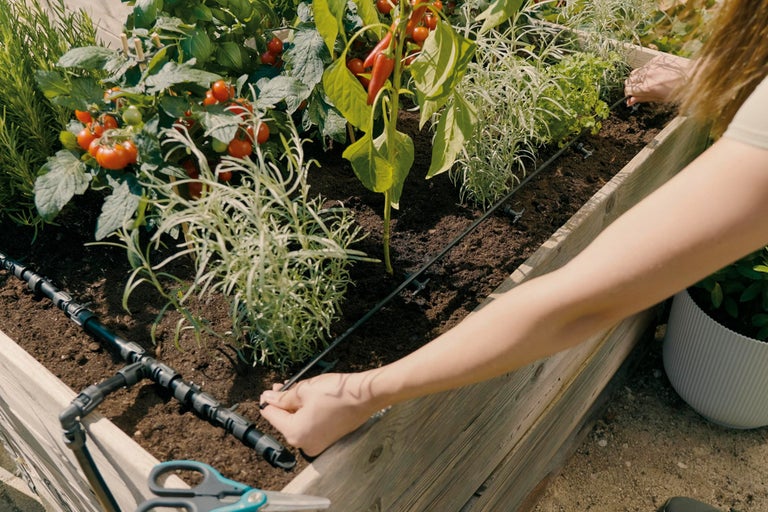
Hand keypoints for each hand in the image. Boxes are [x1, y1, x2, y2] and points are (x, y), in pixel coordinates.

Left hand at [260, 371, 382, 456]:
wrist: (364, 396)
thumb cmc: (336, 393)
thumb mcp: (303, 390)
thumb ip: (283, 397)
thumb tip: (269, 399)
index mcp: (295, 433)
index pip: (271, 416)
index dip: (267, 401)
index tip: (267, 391)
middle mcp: (304, 444)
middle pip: (284, 421)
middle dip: (282, 403)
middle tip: (281, 387)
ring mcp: (317, 444)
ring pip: (297, 423)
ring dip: (294, 407)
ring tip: (296, 389)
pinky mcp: (327, 439)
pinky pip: (309, 426)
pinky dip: (306, 414)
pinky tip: (307, 399)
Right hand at [624, 54, 689, 105]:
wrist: (694, 75)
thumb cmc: (679, 90)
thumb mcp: (660, 98)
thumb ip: (643, 98)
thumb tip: (630, 101)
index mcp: (647, 87)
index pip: (629, 89)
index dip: (628, 93)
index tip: (630, 96)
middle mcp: (647, 74)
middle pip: (630, 79)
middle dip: (631, 85)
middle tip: (637, 90)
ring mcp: (651, 65)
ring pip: (636, 72)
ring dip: (638, 78)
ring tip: (646, 82)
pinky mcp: (656, 59)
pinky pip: (646, 65)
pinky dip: (647, 71)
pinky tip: (656, 74)